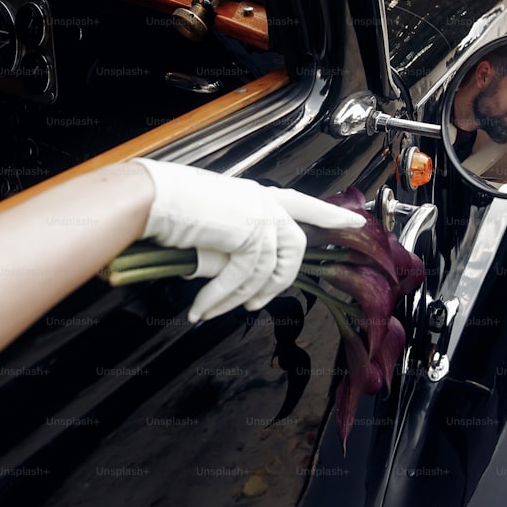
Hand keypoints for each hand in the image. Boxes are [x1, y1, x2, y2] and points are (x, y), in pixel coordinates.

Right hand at [133, 159, 364, 321]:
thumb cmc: (167, 204)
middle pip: (293, 249)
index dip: (329, 216)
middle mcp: (263, 203)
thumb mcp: (208, 218)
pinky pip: (242, 280)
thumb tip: (227, 269)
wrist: (150, 197)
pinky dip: (219, 299)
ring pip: (264, 273)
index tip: (356, 223)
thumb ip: (228, 237)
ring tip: (212, 311)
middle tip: (257, 305)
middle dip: (277, 283)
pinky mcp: (249, 235)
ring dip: (236, 299)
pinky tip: (200, 309)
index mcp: (255, 195)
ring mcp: (260, 218)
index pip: (301, 203)